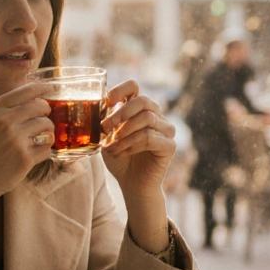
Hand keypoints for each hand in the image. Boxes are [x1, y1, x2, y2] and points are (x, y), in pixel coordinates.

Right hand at [0, 82, 54, 203]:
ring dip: (47, 133)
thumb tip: (34, 97)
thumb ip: (5, 109)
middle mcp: (5, 121)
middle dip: (46, 113)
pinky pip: (47, 148)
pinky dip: (43, 151)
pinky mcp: (25, 158)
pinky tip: (33, 154)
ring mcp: (16, 139)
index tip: (50, 89)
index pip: (27, 90)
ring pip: (47, 127)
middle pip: (41, 107)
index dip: (42, 88)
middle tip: (42, 121)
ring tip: (37, 140)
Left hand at [100, 80, 175, 197]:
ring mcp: (165, 129)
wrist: (130, 182)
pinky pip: (150, 138)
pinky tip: (121, 153)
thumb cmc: (119, 157)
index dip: (119, 90)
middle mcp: (155, 115)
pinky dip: (131, 145)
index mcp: (138, 108)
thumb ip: (106, 120)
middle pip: (143, 100)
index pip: (134, 86)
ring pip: (147, 118)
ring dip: (124, 133)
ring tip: (111, 147)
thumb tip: (99, 105)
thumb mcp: (107, 136)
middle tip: (105, 127)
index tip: (106, 103)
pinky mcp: (169, 145)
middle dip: (121, 113)